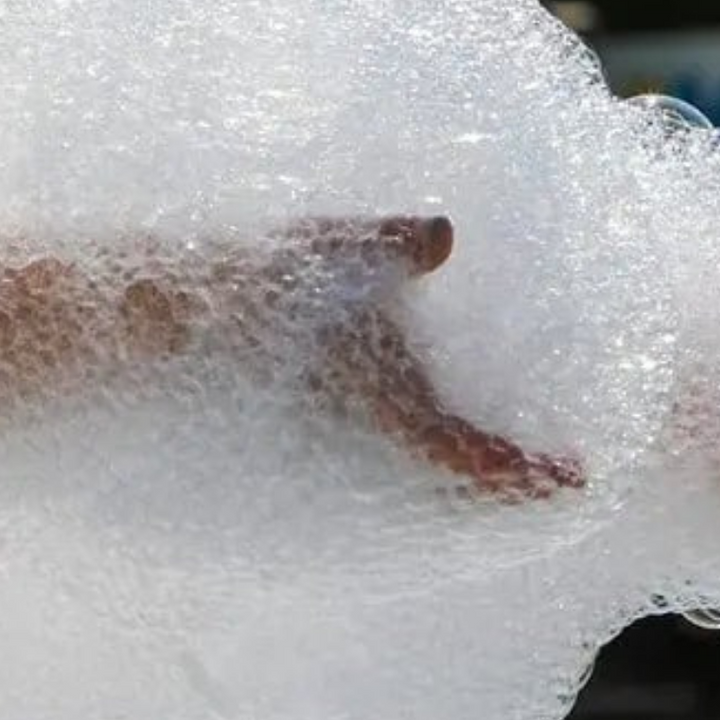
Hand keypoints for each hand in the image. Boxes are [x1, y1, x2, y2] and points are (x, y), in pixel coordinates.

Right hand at [270, 217, 582, 501]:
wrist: (144, 336)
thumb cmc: (250, 297)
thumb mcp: (334, 252)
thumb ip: (397, 244)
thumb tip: (443, 233)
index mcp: (395, 417)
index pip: (485, 463)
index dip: (535, 477)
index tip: (576, 479)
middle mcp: (360, 457)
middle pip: (442, 485)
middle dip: (486, 477)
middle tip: (530, 466)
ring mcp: (311, 467)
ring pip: (387, 478)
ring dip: (424, 463)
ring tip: (449, 436)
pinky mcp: (270, 457)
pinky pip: (339, 464)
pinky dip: (368, 450)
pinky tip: (357, 410)